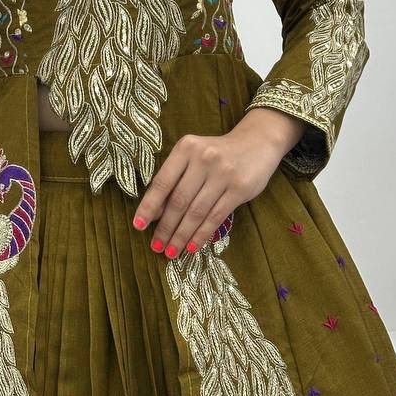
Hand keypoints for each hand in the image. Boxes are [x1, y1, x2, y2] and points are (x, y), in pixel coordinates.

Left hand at [131, 107, 306, 257]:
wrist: (257, 142)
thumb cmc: (216, 153)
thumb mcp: (193, 157)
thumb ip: (174, 179)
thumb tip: (154, 213)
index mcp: (186, 148)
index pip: (162, 182)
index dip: (149, 206)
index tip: (138, 226)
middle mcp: (203, 158)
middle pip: (179, 201)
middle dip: (165, 228)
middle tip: (156, 246)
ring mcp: (223, 173)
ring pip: (196, 212)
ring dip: (181, 236)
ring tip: (171, 252)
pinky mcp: (239, 189)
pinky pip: (215, 217)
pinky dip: (201, 234)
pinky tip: (191, 246)